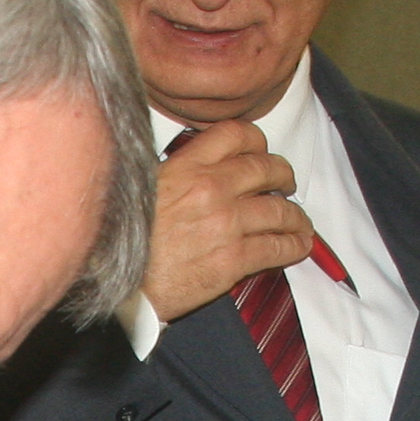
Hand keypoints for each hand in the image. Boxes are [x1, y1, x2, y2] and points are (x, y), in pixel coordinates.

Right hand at [143, 120, 314, 323]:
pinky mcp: (234, 259)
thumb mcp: (145, 188)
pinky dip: (295, 245)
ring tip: (298, 222)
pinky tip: (298, 245)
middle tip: (286, 185)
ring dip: (295, 216)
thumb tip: (201, 166)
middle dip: (283, 176)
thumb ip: (178, 172)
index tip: (261, 152)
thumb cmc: (127, 242)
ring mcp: (226, 223)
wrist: (121, 286)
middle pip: (267, 168)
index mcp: (186, 166)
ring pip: (280, 210)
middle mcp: (211, 187)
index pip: (236, 134)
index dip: (257, 142)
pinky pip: (278, 246)